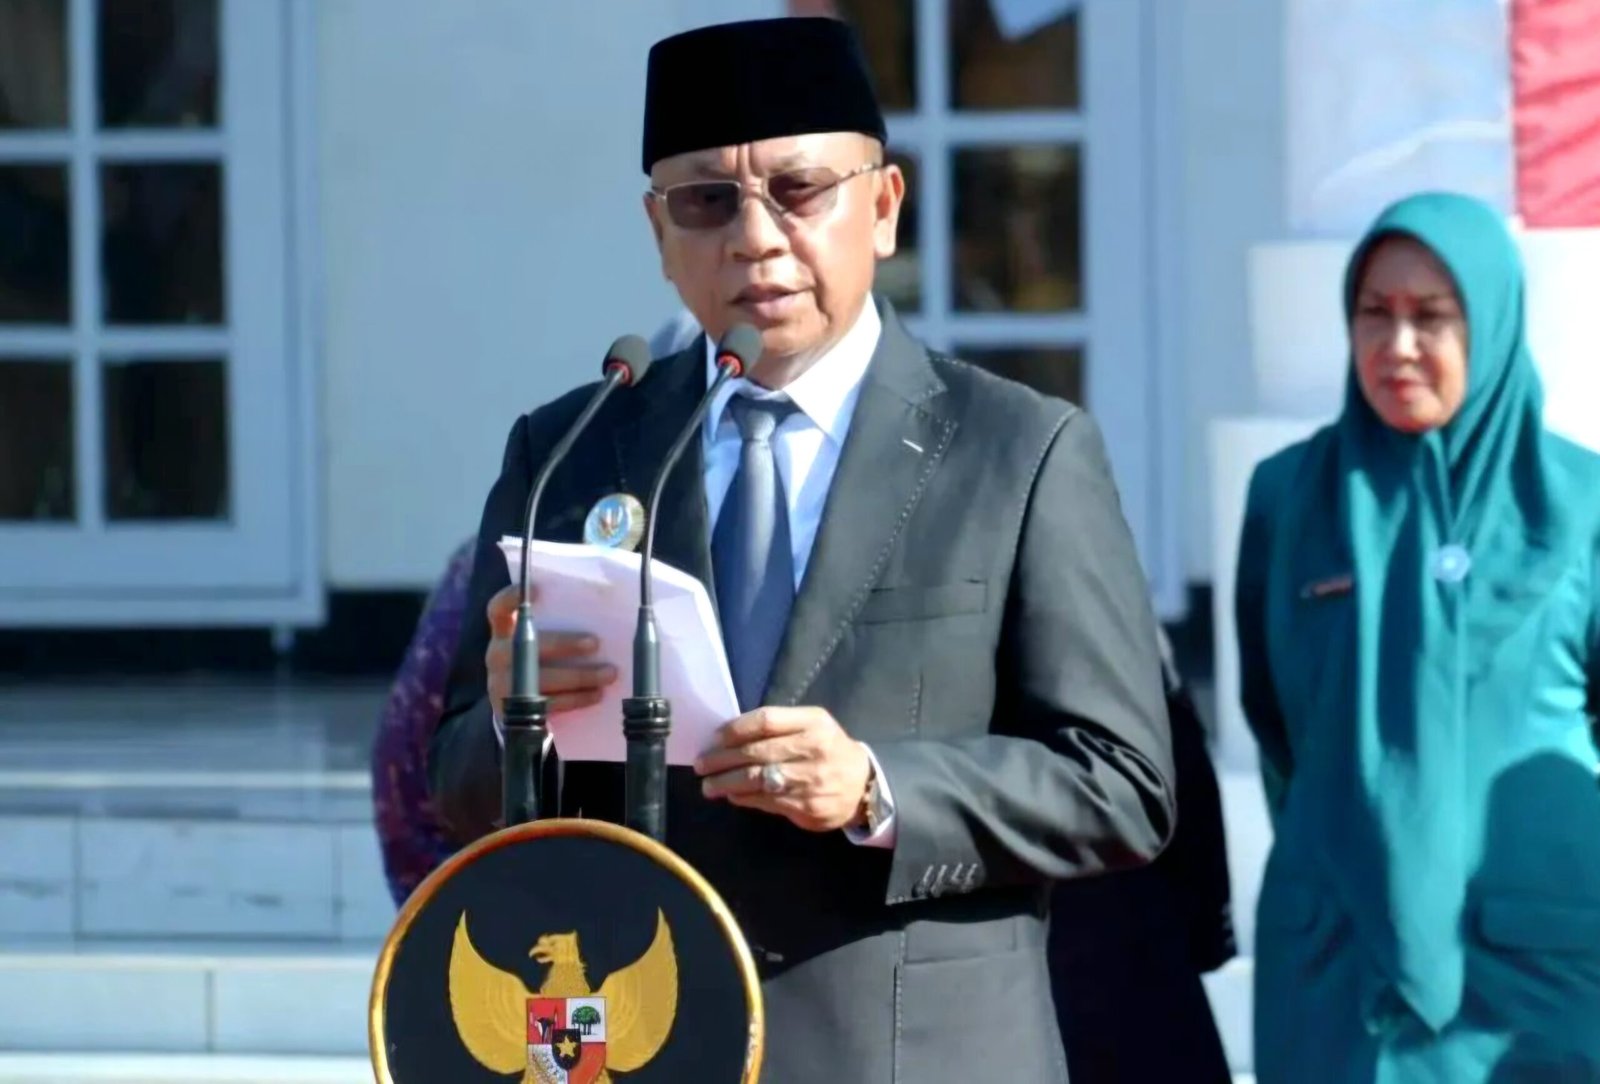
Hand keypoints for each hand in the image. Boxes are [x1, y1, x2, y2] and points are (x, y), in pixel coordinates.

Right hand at [485, 584, 616, 717]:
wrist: (514, 705)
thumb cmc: (535, 661)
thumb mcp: (534, 642)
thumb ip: (552, 627)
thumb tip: (598, 615)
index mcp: (503, 632)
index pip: (498, 609)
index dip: (512, 598)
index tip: (537, 591)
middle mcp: (499, 656)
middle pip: (528, 645)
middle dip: (564, 644)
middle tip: (595, 643)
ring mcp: (503, 684)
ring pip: (543, 679)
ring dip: (580, 676)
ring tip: (609, 673)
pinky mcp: (516, 710)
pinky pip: (549, 703)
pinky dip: (576, 699)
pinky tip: (596, 694)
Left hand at [693, 707, 870, 832]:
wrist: (863, 785)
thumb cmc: (828, 749)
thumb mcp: (813, 726)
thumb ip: (779, 726)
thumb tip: (730, 736)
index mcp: (813, 723)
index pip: (766, 721)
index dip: (735, 729)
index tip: (714, 738)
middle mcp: (813, 749)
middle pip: (756, 752)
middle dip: (722, 759)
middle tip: (701, 764)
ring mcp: (810, 780)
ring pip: (757, 780)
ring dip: (726, 783)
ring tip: (708, 785)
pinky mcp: (806, 807)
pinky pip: (766, 801)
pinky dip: (743, 798)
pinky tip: (732, 796)